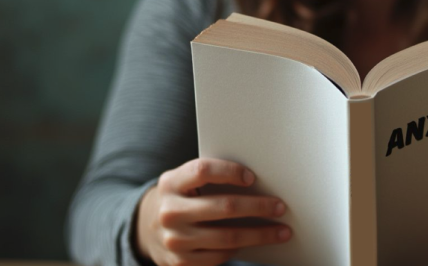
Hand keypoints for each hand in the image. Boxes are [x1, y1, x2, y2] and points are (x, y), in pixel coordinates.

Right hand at [135, 158, 291, 265]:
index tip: (252, 177)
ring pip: (228, 238)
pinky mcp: (180, 263)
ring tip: (282, 231)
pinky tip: (255, 242)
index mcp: (171, 183)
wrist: (146, 228)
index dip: (230, 172)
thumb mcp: (185, 181)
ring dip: (260, 235)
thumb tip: (258, 181)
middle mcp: (170, 212)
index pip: (203, 171)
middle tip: (280, 207)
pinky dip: (241, 249)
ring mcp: (174, 240)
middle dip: (259, 207)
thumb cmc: (181, 197)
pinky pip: (220, 256)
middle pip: (225, 207)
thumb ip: (210, 178)